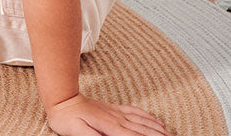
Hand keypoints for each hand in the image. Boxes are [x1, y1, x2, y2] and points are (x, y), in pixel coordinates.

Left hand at [46, 94, 172, 135]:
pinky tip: (154, 119)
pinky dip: (147, 116)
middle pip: (143, 130)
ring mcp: (116, 112)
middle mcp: (117, 119)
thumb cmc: (66, 118)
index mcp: (111, 127)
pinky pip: (134, 111)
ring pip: (142, 120)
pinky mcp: (113, 108)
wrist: (61, 98)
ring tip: (170, 134)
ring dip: (157, 128)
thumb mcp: (77, 132)